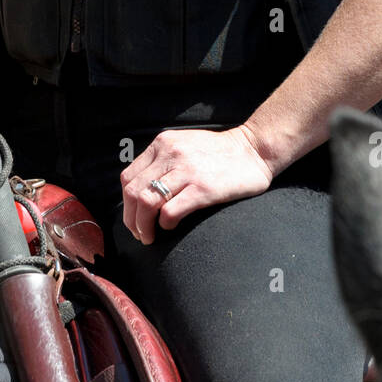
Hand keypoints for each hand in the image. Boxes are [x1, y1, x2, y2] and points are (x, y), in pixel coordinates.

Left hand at [120, 125, 272, 243]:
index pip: (128, 178)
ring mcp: (186, 170)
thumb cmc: (220, 153)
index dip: (127, 204)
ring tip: (149, 237)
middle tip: (139, 234)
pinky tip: (171, 227)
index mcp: (162, 144)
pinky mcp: (203, 188)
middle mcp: (170, 154)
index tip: (134, 218)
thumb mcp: (184, 145)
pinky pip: (170, 211)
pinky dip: (164, 223)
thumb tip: (142, 190)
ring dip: (143, 226)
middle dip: (131, 220)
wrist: (255, 149)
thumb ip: (163, 160)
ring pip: (146, 202)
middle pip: (133, 193)